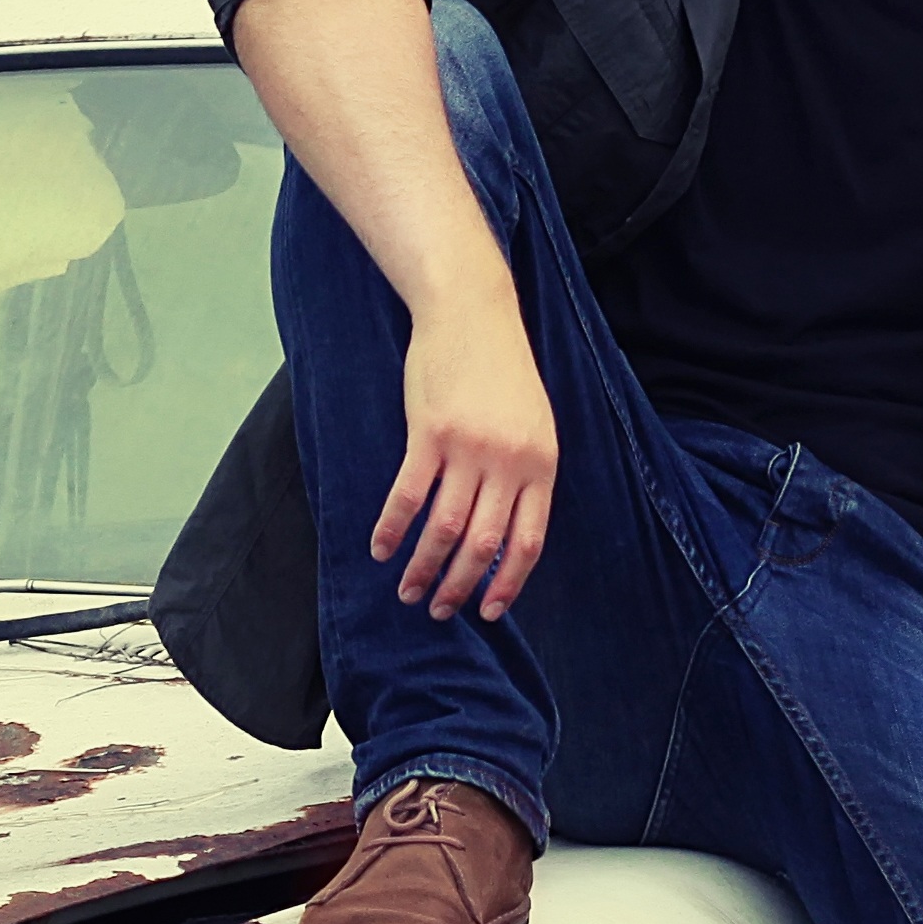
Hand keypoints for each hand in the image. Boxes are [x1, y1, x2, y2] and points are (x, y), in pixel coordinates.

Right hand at [376, 302, 558, 620]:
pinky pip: (408, 496)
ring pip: (444, 528)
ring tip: (407, 591)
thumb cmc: (503, 370)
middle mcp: (508, 461)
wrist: (472, 312)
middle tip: (438, 609)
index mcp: (541, 464)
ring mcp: (468, 448)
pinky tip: (381, 549)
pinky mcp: (429, 433)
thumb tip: (506, 532)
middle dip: (460, 586)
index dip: (508, 582)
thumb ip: (525, 473)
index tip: (490, 611)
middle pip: (483, 543)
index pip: (528, 541)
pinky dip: (392, 528)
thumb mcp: (534, 422)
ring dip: (422, 567)